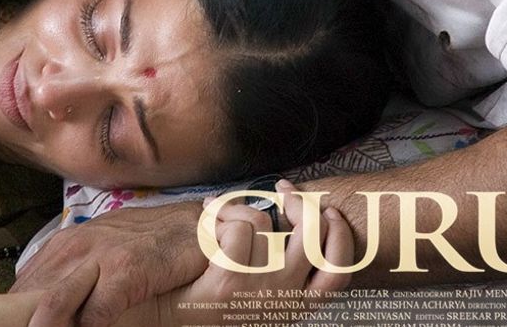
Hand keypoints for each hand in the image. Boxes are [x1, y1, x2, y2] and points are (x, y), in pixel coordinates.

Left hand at [11, 201, 205, 326]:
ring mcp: (99, 257)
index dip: (14, 318)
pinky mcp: (125, 270)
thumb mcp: (99, 255)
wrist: (195, 226)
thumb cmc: (145, 245)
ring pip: (53, 305)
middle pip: (28, 298)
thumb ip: (69, 279)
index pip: (22, 290)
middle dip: (25, 323)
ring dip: (48, 326)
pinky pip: (96, 314)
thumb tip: (38, 310)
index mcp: (62, 247)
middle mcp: (74, 248)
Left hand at [164, 201, 352, 325]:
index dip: (339, 234)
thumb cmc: (212, 293)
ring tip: (222, 213)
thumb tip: (298, 210)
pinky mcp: (229, 283)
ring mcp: (257, 291)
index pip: (339, 269)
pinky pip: (239, 230)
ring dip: (240, 208)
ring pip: (266, 224)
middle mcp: (283, 299)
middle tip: (285, 192)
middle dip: (303, 204)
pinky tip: (207, 223)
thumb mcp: (259, 284)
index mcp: (296, 302)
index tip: (328, 211)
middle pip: (313, 238)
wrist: (167, 317)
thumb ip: (281, 259)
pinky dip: (221, 216)